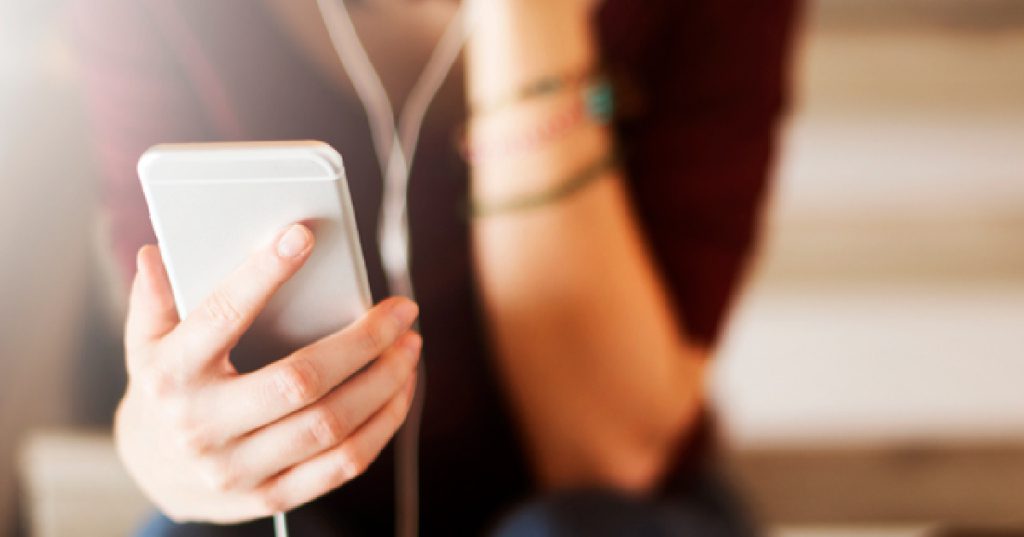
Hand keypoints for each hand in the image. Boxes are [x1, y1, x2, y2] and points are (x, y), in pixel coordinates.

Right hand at [116, 224, 420, 522]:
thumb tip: (158, 252)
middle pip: (300, 380)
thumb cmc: (164, 392)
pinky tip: (400, 391)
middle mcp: (201, 426)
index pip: (221, 316)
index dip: (263, 274)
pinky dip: (381, 425)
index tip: (303, 237)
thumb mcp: (146, 343)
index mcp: (170, 376)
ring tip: (409, 346)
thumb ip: (156, 298)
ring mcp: (236, 469)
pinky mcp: (270, 496)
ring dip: (384, 382)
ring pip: (330, 426)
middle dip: (363, 341)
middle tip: (401, 310)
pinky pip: (342, 465)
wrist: (154, 473)